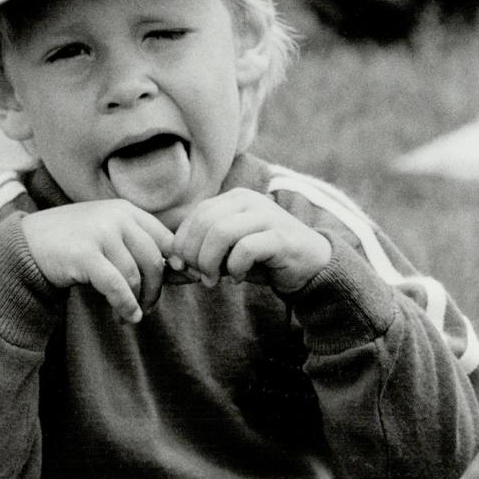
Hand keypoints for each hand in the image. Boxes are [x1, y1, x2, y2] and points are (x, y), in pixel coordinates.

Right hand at [22, 201, 173, 322]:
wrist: (24, 246)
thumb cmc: (75, 246)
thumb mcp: (111, 239)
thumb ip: (142, 250)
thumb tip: (187, 271)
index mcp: (127, 211)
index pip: (166, 239)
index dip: (177, 265)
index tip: (181, 285)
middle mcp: (116, 217)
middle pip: (154, 260)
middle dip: (156, 289)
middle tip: (149, 307)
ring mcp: (99, 233)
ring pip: (135, 275)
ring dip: (137, 301)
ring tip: (129, 315)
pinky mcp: (84, 254)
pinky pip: (116, 285)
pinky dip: (125, 305)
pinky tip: (126, 317)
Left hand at [168, 188, 330, 294]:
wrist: (310, 264)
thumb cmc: (264, 259)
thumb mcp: (227, 255)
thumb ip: (199, 256)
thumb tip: (168, 266)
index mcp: (234, 199)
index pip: (195, 216)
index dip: (183, 245)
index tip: (188, 269)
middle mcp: (249, 201)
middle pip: (204, 223)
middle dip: (194, 255)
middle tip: (202, 277)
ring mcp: (267, 216)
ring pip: (220, 233)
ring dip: (210, 263)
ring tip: (215, 280)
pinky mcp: (280, 237)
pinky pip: (245, 249)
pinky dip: (235, 268)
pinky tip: (238, 278)